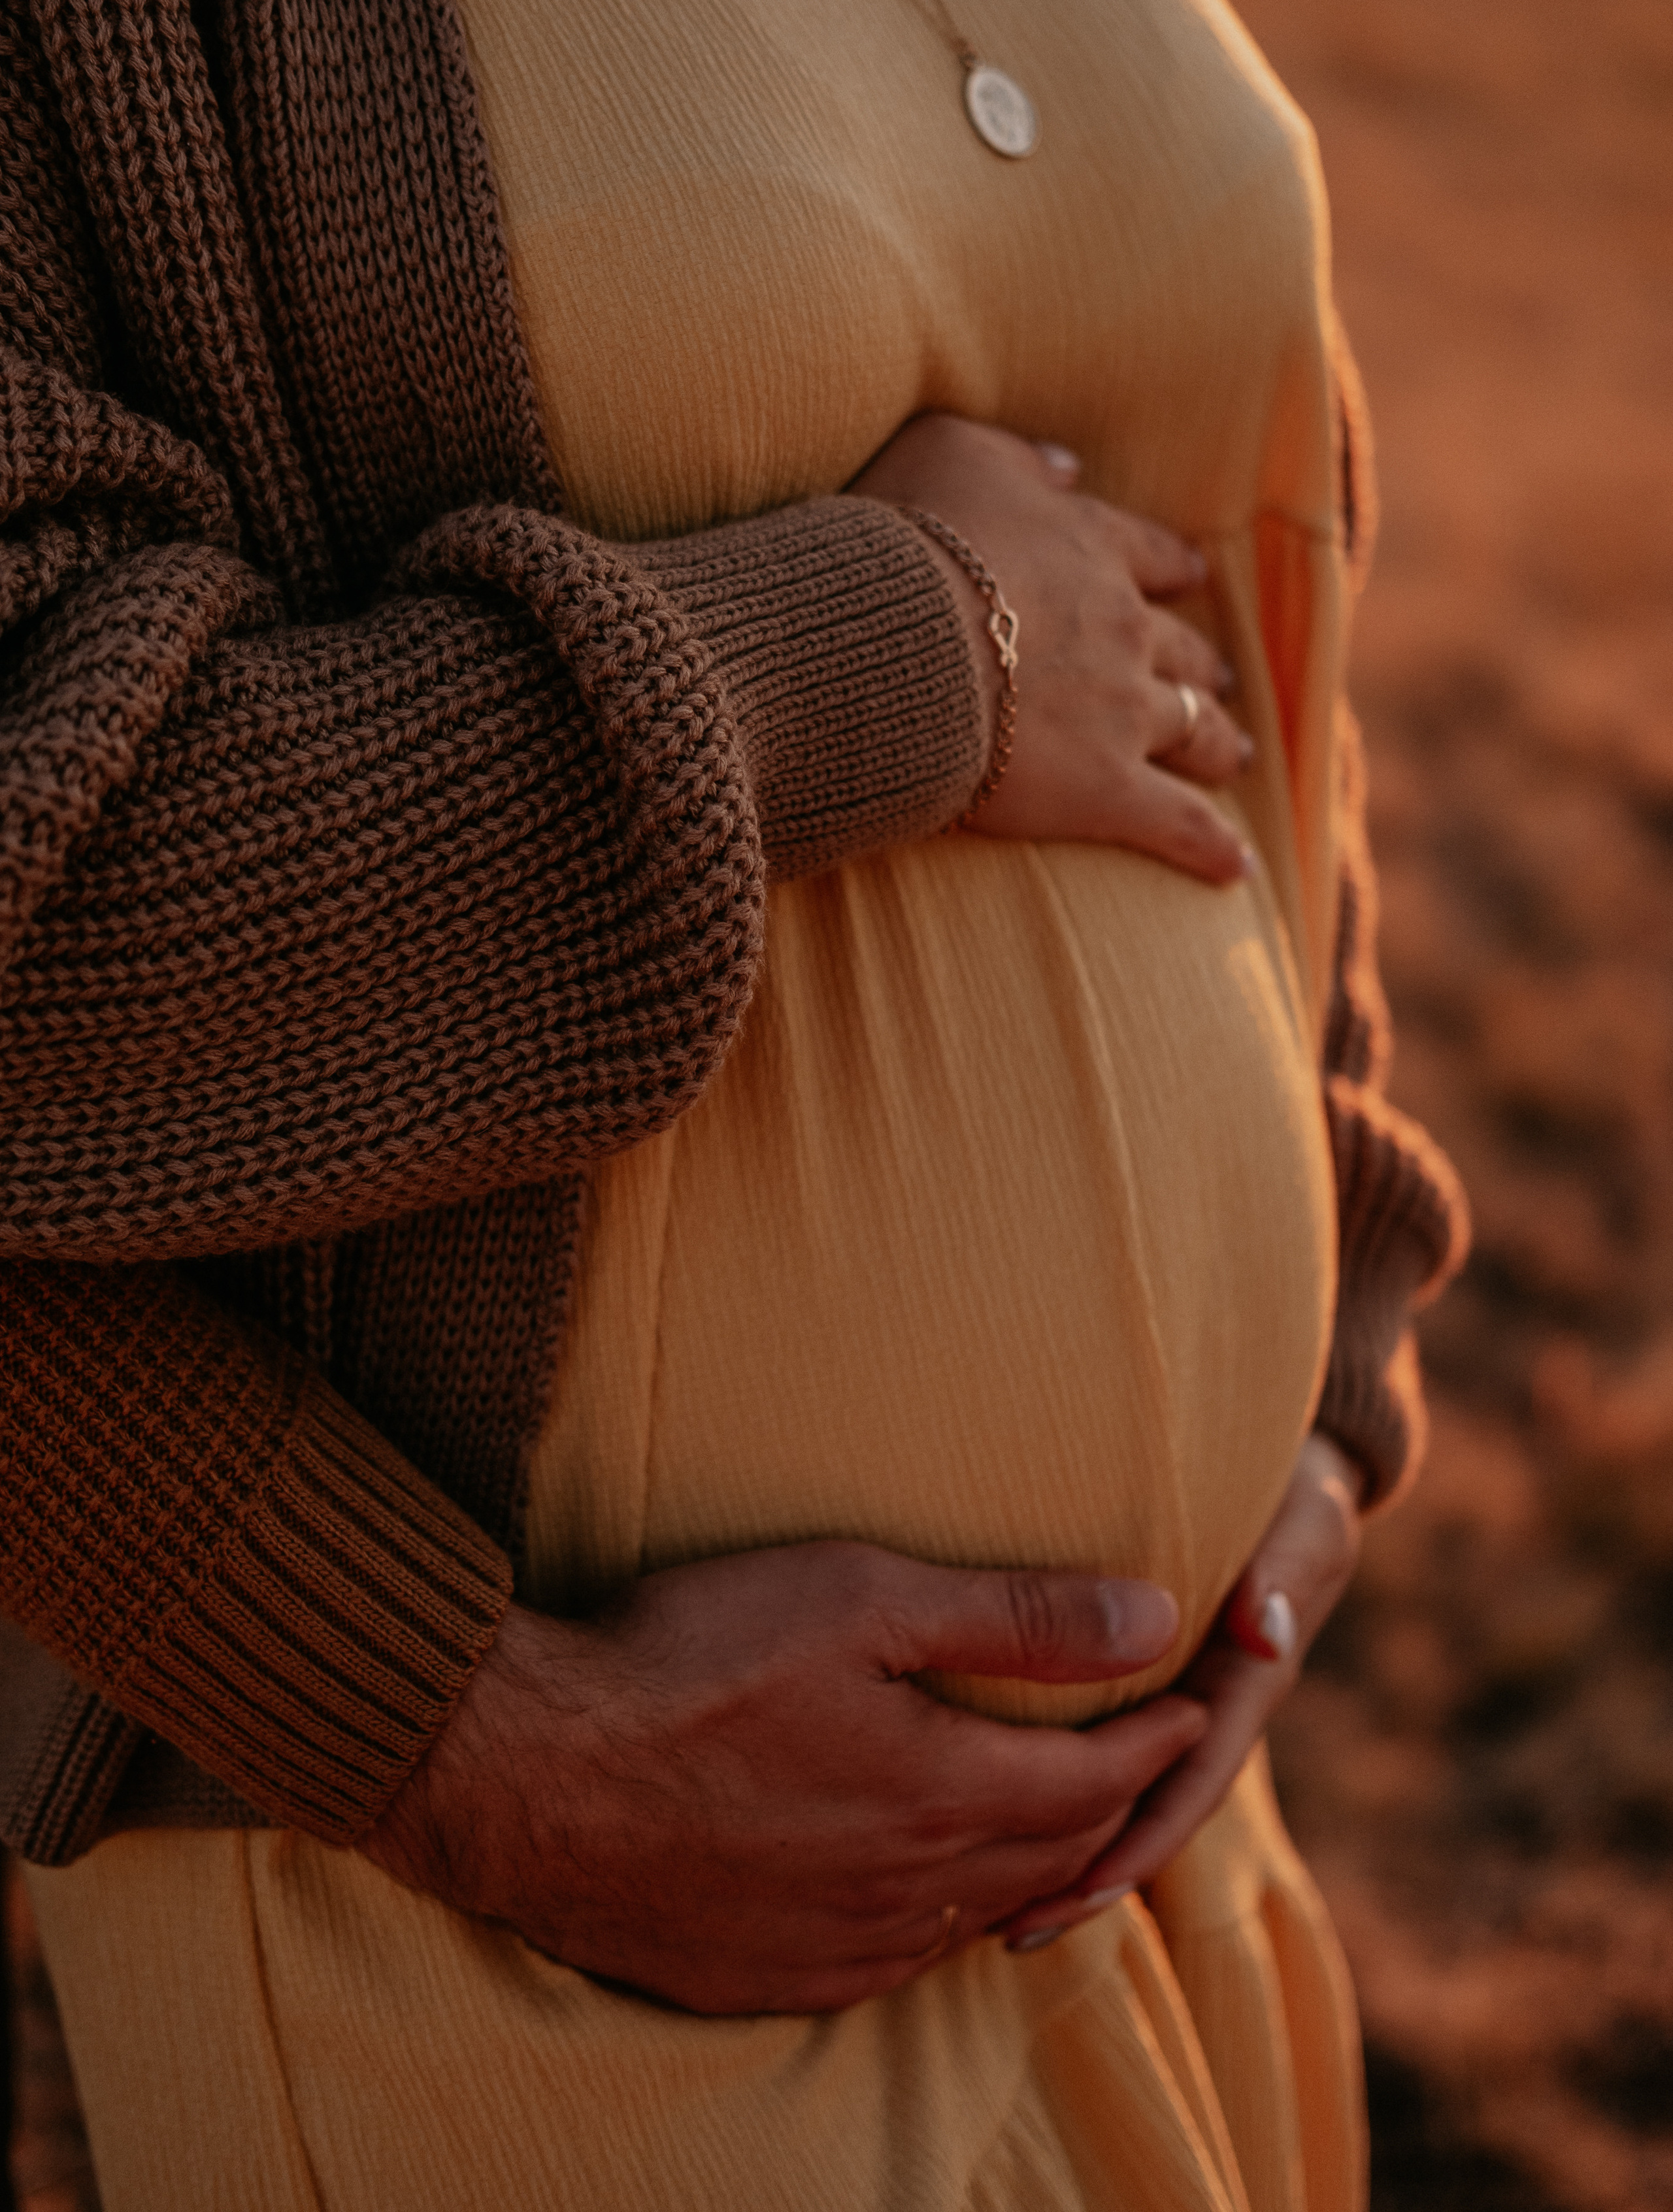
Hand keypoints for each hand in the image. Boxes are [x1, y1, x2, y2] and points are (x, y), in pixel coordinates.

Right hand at [357, 1541, 1205, 2014]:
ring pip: (984, 1918)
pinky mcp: (768, 1976)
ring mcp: (837, 1945)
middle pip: (1057, 1858)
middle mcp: (910, 1890)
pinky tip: (936, 1894)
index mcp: (944, 1792)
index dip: (1158, 1737)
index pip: (1099, 1778)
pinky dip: (949, 1919)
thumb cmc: (690, 1658)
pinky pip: (898, 1961)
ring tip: (1061, 1826)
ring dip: (1039, 1870)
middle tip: (1147, 1764)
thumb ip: (1014, 1617)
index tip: (1192, 1702)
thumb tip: (1152, 1615)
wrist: (529, 1773)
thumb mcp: (859, 1597)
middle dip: (1118, 1807)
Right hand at [848, 413, 1253, 881]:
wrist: (890, 640)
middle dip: (1202, 662)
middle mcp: (1123, 627)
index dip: (1172, 569)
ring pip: (1194, 727)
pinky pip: (1178, 824)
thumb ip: (1019, 457)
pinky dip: (1213, 847)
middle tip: (1217, 678)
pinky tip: (1239, 868)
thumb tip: (1070, 468)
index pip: (1151, 555)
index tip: (1191, 577)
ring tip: (1234, 755)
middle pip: (1181, 647)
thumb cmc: (903, 541)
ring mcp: (1124, 710)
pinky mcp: (1107, 790)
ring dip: (1219, 741)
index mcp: (1091, 548)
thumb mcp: (951, 452)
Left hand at [996, 1433, 1362, 1948]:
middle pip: (1147, 1809)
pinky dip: (1053, 1789)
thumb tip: (1263, 1628)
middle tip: (1011, 1927)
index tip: (1084, 1887)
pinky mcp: (1141, 1679)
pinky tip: (989, 1820)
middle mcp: (1207, 1705)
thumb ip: (1284, 1568)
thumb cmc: (1293, 1488)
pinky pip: (1097, 1746)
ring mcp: (1175, 1698)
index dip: (1141, 1836)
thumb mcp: (1302, 1521)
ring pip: (1118, 1789)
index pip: (1191, 1777)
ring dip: (1065, 1849)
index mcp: (1244, 1683)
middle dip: (1090, 1873)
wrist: (1290, 1468)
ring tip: (991, 1911)